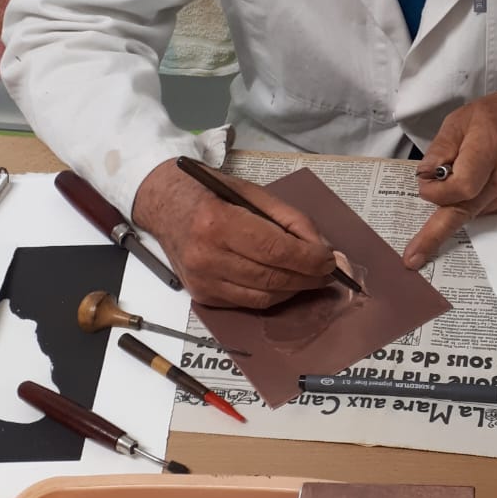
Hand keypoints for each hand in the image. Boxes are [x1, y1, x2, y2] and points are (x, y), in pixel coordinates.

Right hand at [132, 159, 336, 308]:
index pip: (276, 251)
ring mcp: (202, 280)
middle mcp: (207, 256)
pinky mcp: (202, 296)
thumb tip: (321, 249)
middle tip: (327, 271)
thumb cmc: (212, 193)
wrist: (166, 206)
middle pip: (272, 278)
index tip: (330, 260)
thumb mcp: (253, 193)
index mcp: (219, 222)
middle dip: (307, 277)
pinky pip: (248, 304)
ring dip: (294, 290)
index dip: (309, 259)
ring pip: (263, 297)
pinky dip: (272, 296)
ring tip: (310, 278)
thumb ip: (289, 219)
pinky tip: (284, 283)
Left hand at [404, 90, 496, 268]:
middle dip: (435, 235)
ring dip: (459, 201)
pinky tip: (485, 179)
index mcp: (489, 147)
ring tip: (470, 173)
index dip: (438, 192)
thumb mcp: (459, 120)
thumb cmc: (496, 117)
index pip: (462, 187)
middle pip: (465, 211)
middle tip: (413, 257)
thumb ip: (440, 149)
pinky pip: (488, 210)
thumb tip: (426, 177)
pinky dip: (477, 200)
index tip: (426, 186)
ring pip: (474, 212)